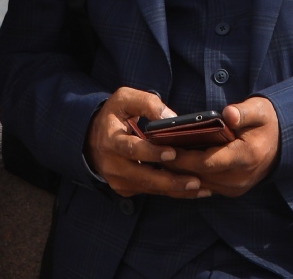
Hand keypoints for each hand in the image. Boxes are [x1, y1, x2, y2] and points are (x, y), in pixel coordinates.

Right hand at [85, 88, 213, 199]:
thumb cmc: (114, 115)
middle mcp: (113, 164)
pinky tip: (192, 190)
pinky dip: (171, 192)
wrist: (91, 139)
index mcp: (111, 140)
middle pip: (143, 176)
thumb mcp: (125, 99)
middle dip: (170, 180)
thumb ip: (147, 103)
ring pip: (150, 188)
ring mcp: (118, 179)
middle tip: (195, 181)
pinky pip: (150, 192)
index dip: (152, 152)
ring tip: (201, 188)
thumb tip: (171, 118)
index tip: (172, 152)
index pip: (132, 149)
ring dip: (176, 190)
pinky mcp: (125, 188)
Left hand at [163, 98, 280, 197]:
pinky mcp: (230, 190)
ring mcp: (234, 187)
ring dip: (178, 173)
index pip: (207, 162)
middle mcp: (239, 178)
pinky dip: (188, 178)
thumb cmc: (268, 123)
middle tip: (151, 151)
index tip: (163, 146)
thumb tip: (228, 114)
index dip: (183, 156)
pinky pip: (203, 187)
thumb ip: (243, 112)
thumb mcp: (260, 110)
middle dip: (173, 164)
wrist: (283, 143)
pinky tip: (172, 167)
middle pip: (197, 176)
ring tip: (157, 158)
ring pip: (197, 185)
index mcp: (246, 157)